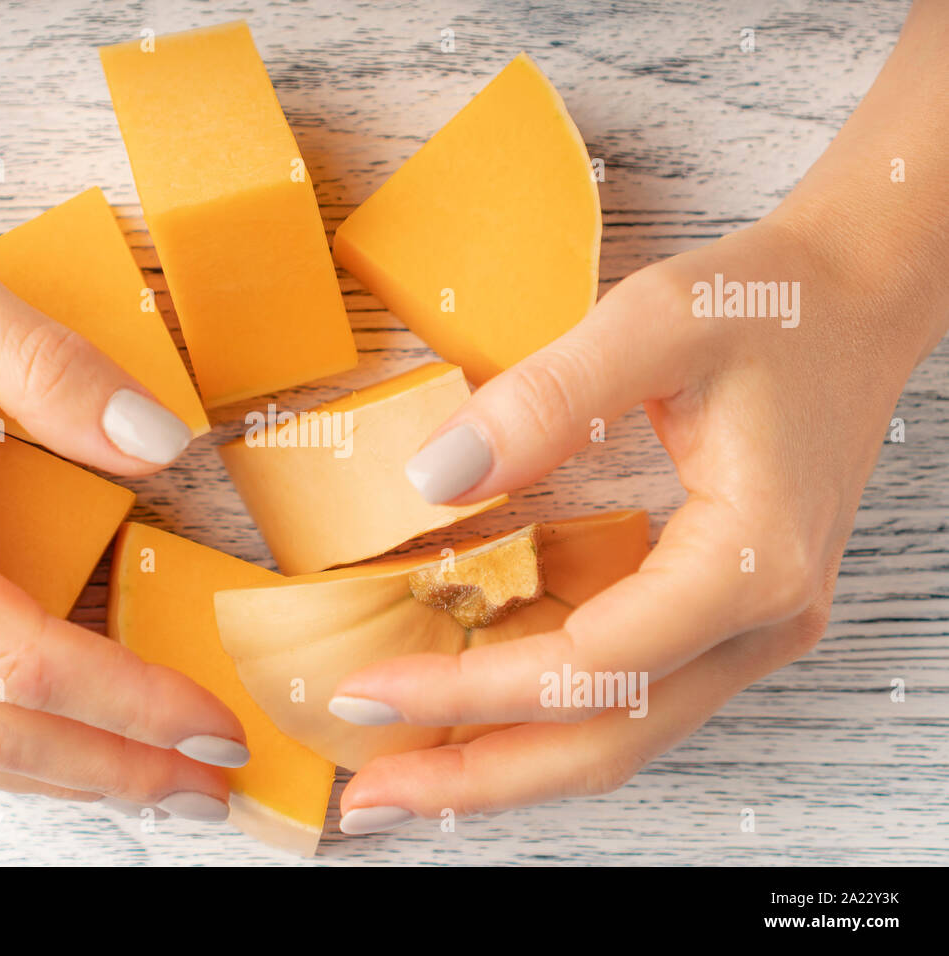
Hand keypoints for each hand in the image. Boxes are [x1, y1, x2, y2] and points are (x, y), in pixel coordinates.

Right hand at [0, 178, 246, 820]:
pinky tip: (63, 737)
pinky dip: (0, 741)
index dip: (131, 701)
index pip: (20, 659)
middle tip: (211, 784)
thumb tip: (163, 448)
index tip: (217, 726)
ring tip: (155, 778)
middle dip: (111, 767)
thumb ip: (55, 371)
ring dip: (59, 771)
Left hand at [329, 213, 945, 832]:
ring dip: (506, 762)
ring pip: (619, 735)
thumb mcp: (651, 322)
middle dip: (479, 776)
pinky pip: (626, 693)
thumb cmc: (767, 305)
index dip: (471, 689)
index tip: (368, 688)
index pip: (593, 665)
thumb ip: (541, 399)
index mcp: (750, 561)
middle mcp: (759, 620)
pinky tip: (468, 709)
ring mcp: (746, 628)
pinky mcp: (720, 615)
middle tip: (368, 796)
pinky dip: (541, 715)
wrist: (851, 302)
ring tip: (400, 773)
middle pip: (608, 741)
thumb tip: (435, 479)